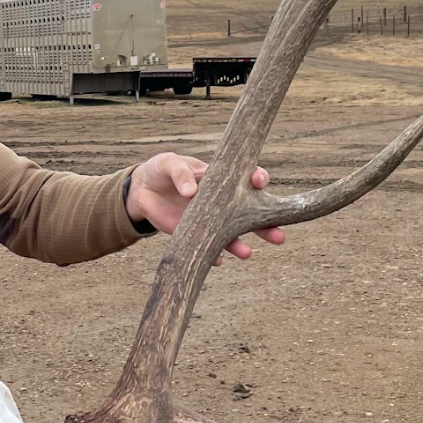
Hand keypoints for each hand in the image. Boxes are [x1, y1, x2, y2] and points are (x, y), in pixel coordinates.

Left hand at [125, 152, 285, 260]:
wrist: (143, 190)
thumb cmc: (163, 170)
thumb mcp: (169, 164)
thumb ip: (181, 173)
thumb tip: (191, 191)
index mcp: (221, 178)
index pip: (246, 178)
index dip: (257, 179)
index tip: (260, 182)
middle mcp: (221, 202)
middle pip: (249, 214)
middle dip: (266, 225)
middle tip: (279, 236)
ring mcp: (210, 219)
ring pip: (232, 235)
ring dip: (241, 245)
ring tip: (248, 254)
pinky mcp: (194, 233)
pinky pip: (208, 247)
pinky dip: (213, 254)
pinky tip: (218, 259)